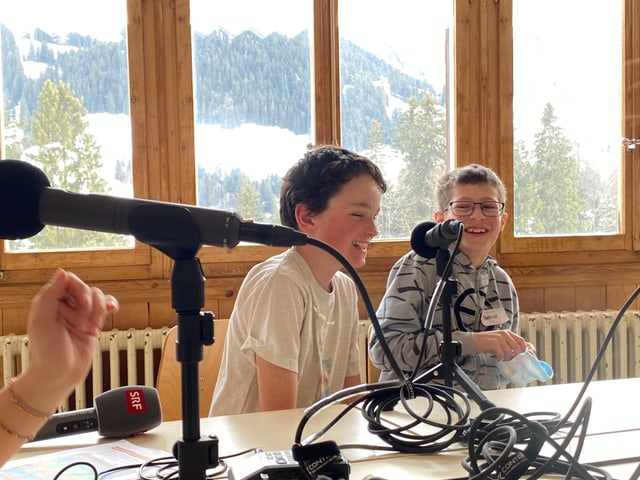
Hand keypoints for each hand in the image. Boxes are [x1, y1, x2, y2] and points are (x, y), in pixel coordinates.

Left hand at [25, 269, 118, 402]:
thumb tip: (62, 272)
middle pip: (86, 288)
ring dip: (98, 311)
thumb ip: (50, 294)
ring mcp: (79, 314)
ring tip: (89, 326)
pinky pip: (105, 307)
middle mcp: (64, 306)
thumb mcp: (43, 320)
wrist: (59, 375)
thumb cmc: (47, 352)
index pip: (69, 281)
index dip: (79, 290)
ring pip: (98, 298)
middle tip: (83, 321)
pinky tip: (113, 309)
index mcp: (49, 302)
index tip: (82, 304)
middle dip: (89, 305)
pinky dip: (110, 306)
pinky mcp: (92, 323)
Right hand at [472, 330, 527, 360]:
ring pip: (510, 352)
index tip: (524, 356)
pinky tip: (497, 358)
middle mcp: (504, 334)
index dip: (525, 349)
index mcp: (507, 333)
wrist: (473, 340)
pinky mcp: (494, 343)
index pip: (521, 341)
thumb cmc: (486, 342)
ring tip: (502, 358)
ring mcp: (499, 338)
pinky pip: (502, 354)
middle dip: (515, 356)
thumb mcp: (499, 340)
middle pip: (517, 348)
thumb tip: (518, 353)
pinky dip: (500, 358)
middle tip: (510, 359)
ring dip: (507, 358)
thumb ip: (509, 344)